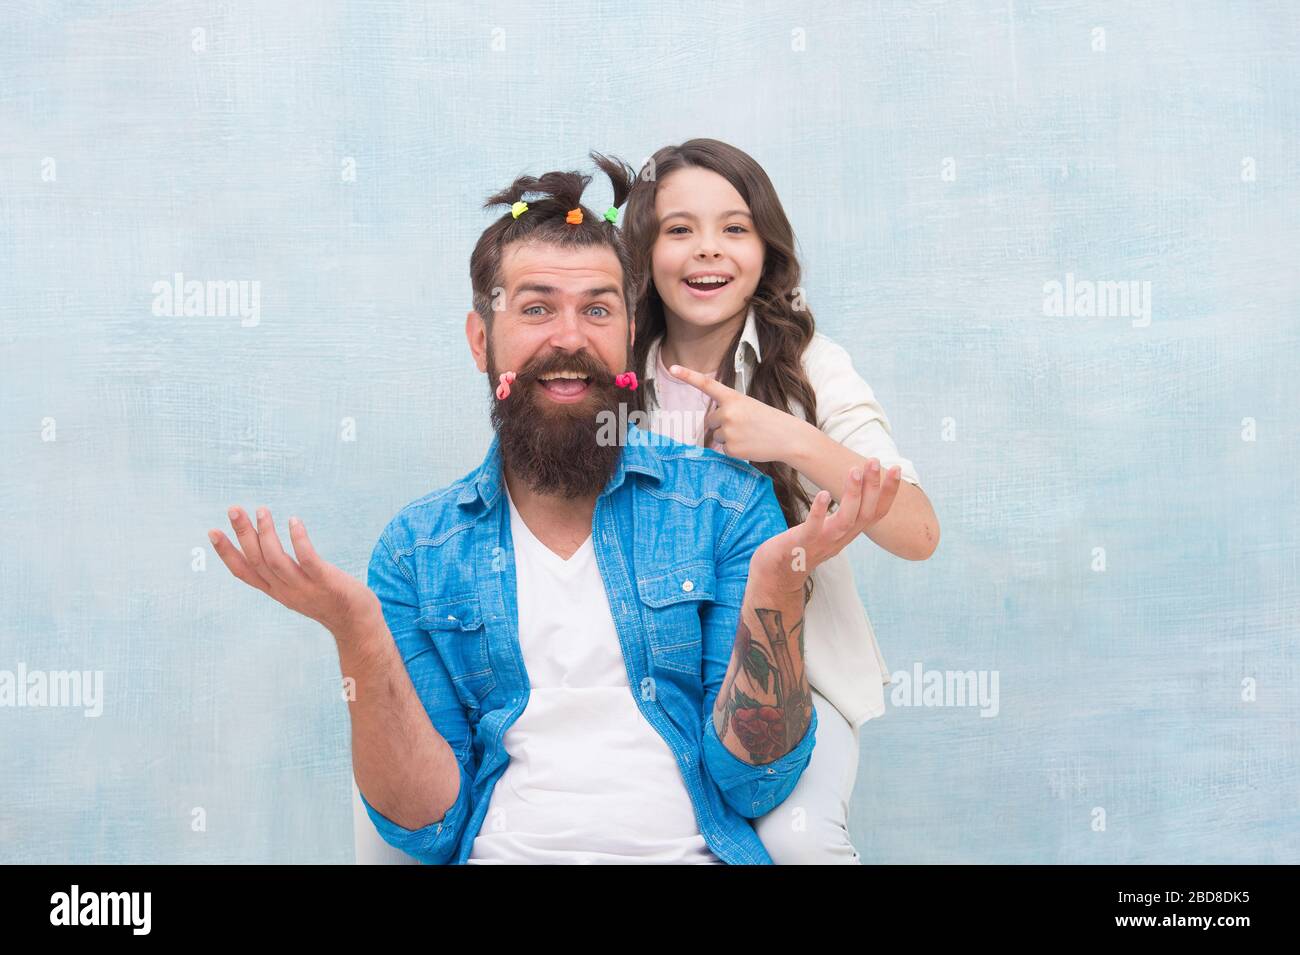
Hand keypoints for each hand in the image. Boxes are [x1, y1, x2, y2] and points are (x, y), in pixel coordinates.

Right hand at [208, 506, 379, 637]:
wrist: (357, 623)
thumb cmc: (329, 600)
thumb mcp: (298, 589)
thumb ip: (282, 574)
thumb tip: (268, 550)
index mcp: (276, 591)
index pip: (244, 573)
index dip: (227, 553)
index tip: (213, 531)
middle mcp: (285, 590)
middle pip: (257, 561)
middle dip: (243, 535)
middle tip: (234, 509)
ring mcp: (305, 588)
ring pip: (276, 560)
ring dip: (266, 534)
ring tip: (262, 511)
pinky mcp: (325, 582)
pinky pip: (308, 560)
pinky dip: (298, 540)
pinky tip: (294, 522)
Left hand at [667, 363, 806, 461]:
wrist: (788, 437)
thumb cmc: (768, 421)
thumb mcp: (749, 406)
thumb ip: (728, 411)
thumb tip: (711, 428)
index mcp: (733, 397)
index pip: (707, 384)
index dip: (688, 376)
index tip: (673, 368)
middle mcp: (727, 412)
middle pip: (711, 420)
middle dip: (722, 424)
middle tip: (745, 425)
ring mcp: (728, 431)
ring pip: (716, 436)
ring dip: (729, 437)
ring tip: (749, 435)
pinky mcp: (731, 448)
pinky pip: (724, 449)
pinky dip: (735, 449)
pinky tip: (749, 445)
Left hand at [750, 461, 901, 594]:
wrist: (778, 575)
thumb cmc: (803, 546)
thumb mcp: (830, 530)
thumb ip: (843, 514)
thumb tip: (855, 487)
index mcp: (849, 533)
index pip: (877, 513)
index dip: (889, 493)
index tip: (896, 469)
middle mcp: (841, 538)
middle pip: (866, 513)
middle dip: (873, 487)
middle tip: (875, 461)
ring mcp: (823, 542)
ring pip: (846, 520)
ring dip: (852, 495)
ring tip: (854, 471)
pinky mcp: (802, 544)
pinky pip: (814, 528)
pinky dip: (819, 511)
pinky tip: (822, 493)